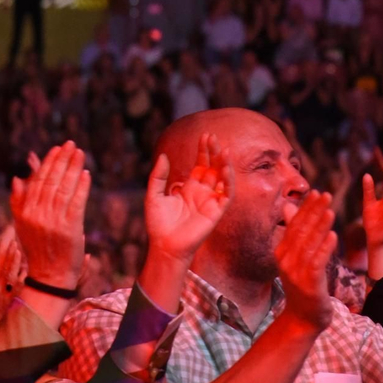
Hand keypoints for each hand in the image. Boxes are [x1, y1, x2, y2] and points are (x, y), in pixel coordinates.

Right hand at [0, 227, 26, 333]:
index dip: (1, 250)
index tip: (6, 238)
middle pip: (2, 265)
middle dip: (7, 251)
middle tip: (13, 239)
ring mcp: (3, 292)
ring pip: (8, 273)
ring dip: (12, 262)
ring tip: (17, 250)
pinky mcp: (9, 299)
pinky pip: (15, 288)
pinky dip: (19, 279)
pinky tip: (24, 271)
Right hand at [10, 142, 89, 288]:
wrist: (49, 277)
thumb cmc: (38, 250)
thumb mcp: (22, 226)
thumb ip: (18, 202)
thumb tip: (17, 179)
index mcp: (25, 212)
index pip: (38, 181)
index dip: (48, 163)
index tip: (57, 149)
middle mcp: (37, 215)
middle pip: (51, 181)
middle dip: (62, 160)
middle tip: (71, 144)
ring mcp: (53, 222)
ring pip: (64, 189)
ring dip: (73, 168)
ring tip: (80, 154)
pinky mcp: (70, 229)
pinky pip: (77, 203)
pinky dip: (82, 187)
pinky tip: (86, 174)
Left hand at [145, 133, 231, 261]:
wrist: (164, 245)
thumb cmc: (158, 224)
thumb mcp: (154, 195)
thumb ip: (158, 176)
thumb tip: (164, 156)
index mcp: (189, 187)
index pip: (201, 164)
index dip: (203, 150)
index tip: (205, 136)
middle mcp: (202, 192)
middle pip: (212, 168)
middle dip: (214, 153)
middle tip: (213, 137)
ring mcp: (210, 201)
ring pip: (222, 179)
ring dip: (224, 164)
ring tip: (224, 149)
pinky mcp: (216, 212)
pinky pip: (227, 194)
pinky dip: (229, 182)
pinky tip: (226, 169)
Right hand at [275, 192, 337, 333]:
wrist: (303, 318)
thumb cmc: (302, 286)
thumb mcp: (296, 258)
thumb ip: (294, 234)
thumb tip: (289, 208)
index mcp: (281, 252)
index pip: (294, 225)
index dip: (305, 208)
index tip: (316, 192)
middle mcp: (286, 261)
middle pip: (300, 231)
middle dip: (313, 211)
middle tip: (325, 195)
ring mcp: (296, 273)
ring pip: (309, 244)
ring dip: (320, 226)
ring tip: (330, 210)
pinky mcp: (308, 283)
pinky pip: (317, 262)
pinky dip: (324, 248)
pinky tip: (333, 235)